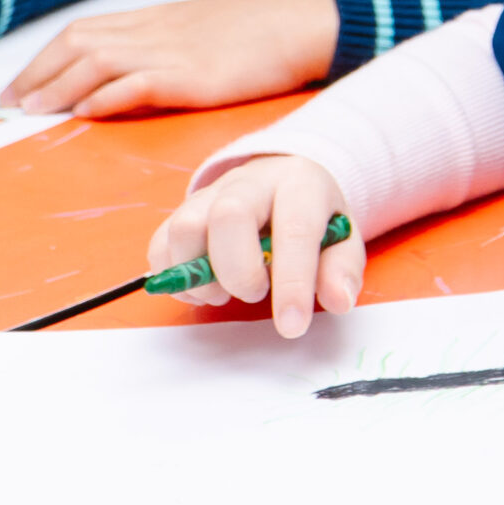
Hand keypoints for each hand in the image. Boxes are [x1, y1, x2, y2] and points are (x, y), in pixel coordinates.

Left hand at [0, 0, 340, 116]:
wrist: (302, 25)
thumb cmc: (260, 32)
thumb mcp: (201, 31)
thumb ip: (164, 46)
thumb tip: (130, 75)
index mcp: (156, 18)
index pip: (84, 30)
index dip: (45, 57)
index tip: (21, 83)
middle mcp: (155, 30)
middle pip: (78, 42)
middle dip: (37, 72)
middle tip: (10, 103)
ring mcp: (171, 51)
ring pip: (95, 61)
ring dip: (58, 86)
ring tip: (33, 111)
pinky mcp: (191, 76)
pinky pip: (135, 83)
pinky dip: (103, 97)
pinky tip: (85, 112)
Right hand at [147, 155, 364, 338]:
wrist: (284, 178)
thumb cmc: (314, 217)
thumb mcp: (342, 238)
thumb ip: (342, 269)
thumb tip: (339, 301)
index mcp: (299, 184)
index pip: (294, 229)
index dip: (292, 283)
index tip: (292, 326)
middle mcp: (250, 182)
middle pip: (229, 216)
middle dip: (239, 272)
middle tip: (255, 294)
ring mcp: (210, 194)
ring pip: (185, 228)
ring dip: (200, 276)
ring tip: (225, 292)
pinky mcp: (182, 211)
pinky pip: (161, 244)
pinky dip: (173, 277)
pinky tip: (203, 288)